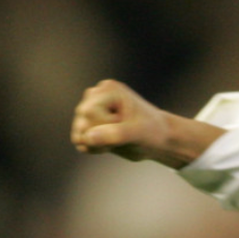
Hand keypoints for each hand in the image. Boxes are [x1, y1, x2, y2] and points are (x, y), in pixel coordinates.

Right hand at [70, 79, 223, 168]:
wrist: (159, 139)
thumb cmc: (153, 131)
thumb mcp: (138, 132)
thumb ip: (114, 134)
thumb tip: (87, 137)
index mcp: (108, 89)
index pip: (89, 112)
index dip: (105, 125)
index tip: (125, 124)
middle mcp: (95, 96)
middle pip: (82, 124)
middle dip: (101, 136)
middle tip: (123, 134)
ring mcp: (90, 110)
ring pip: (79, 134)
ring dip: (98, 144)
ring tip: (118, 140)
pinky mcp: (89, 124)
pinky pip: (80, 142)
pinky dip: (95, 147)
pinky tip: (111, 144)